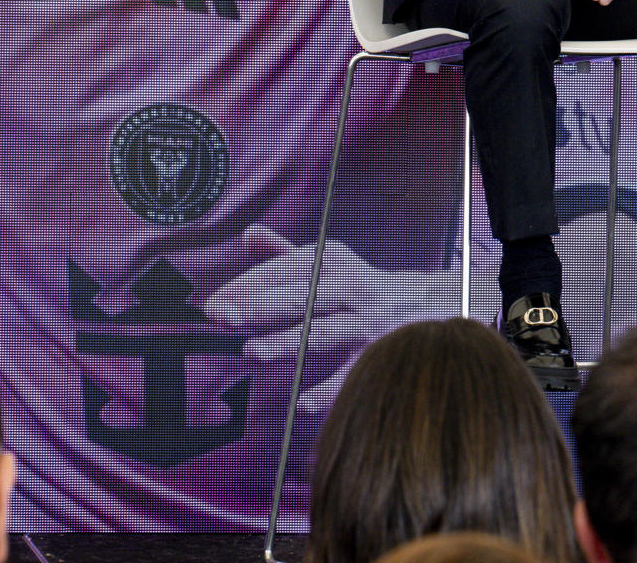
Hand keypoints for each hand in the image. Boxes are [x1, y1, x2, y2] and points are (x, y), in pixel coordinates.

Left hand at [206, 226, 457, 477]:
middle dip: (255, 306)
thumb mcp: (326, 260)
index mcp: (333, 259)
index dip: (248, 284)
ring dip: (287, 342)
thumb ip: (284, 252)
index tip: (215, 300)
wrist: (420, 303)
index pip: (285, 269)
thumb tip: (247, 235)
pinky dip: (327, 389)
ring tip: (250, 351)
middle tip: (218, 316)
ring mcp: (366, 319)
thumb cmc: (357, 283)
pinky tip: (299, 402)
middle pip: (299, 296)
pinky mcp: (377, 351)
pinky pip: (350, 372)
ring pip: (322, 332)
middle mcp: (350, 285)